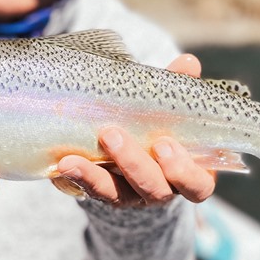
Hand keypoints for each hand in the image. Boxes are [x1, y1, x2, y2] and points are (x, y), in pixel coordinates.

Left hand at [53, 53, 216, 207]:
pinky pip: (90, 191)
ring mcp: (131, 197)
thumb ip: (179, 90)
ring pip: (117, 195)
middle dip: (134, 163)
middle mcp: (162, 191)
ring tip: (72, 159)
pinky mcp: (104, 195)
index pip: (197, 185)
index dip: (183, 171)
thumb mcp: (170, 112)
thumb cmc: (160, 129)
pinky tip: (62, 164)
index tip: (164, 144)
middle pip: (154, 189)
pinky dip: (77, 177)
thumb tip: (187, 62)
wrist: (134, 158)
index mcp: (188, 175)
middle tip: (113, 135)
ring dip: (95, 176)